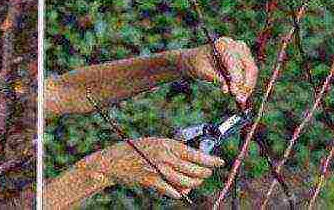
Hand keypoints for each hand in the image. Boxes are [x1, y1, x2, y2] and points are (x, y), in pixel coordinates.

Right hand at [83, 137, 223, 198]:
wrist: (114, 161)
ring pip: (188, 182)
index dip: (211, 160)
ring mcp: (160, 170)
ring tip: (195, 181)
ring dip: (194, 183)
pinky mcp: (154, 182)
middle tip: (207, 173)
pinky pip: (174, 191)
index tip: (220, 162)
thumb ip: (172, 150)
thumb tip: (192, 158)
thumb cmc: (135, 149)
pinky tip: (179, 189)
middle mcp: (165, 157)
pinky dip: (180, 192)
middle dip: (205, 173)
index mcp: (167, 144)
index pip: (195, 153)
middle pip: (195, 170)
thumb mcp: (155, 143)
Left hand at [176, 37, 257, 108]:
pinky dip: (247, 87)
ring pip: (252, 72)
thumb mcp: (202, 71)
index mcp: (223, 44)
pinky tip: (241, 96)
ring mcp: (243, 53)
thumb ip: (216, 78)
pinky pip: (250, 76)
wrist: (195, 60)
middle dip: (246, 84)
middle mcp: (236, 46)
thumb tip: (228, 89)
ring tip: (240, 100)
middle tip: (239, 100)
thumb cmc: (197, 64)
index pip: (234, 62)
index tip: (234, 91)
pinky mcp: (245, 62)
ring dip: (247, 88)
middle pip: (249, 66)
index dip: (236, 78)